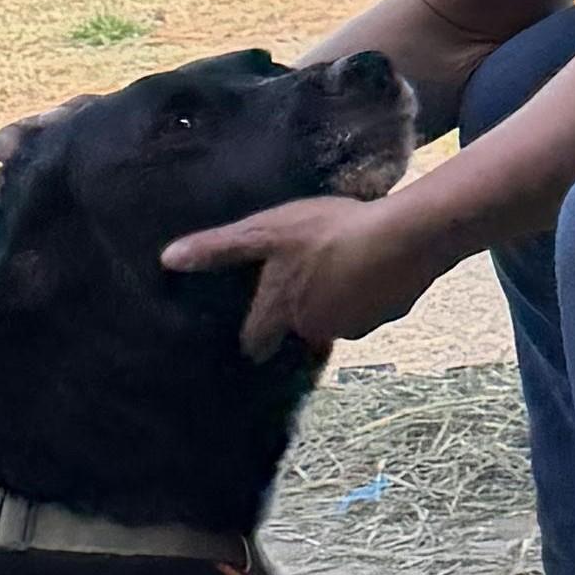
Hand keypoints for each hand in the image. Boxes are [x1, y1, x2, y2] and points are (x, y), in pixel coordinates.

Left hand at [163, 191, 442, 361]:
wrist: (406, 236)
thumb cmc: (329, 233)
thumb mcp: (268, 231)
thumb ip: (221, 248)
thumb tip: (168, 260)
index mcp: (283, 311)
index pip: (257, 342)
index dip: (254, 336)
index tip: (254, 332)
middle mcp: (317, 328)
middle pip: (301, 330)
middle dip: (302, 312)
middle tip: (308, 279)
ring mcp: (358, 324)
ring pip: (340, 320)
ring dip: (340, 301)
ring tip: (345, 267)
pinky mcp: (393, 315)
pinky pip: (375, 308)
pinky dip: (373, 293)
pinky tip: (377, 267)